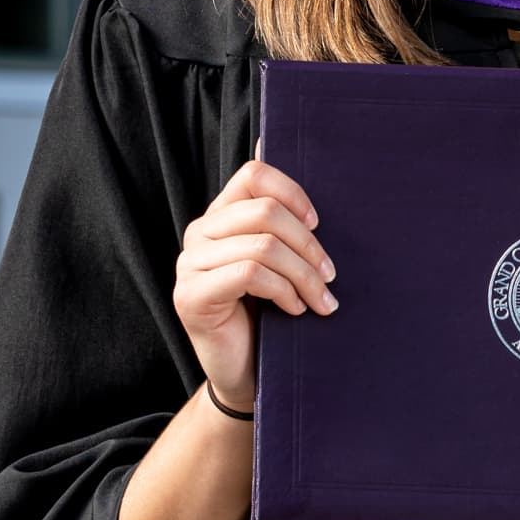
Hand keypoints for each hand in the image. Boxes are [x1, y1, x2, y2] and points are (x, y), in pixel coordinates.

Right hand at [173, 144, 337, 411]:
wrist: (245, 374)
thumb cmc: (268, 314)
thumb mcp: (279, 260)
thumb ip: (280, 218)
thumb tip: (274, 145)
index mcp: (220, 215)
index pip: (254, 175)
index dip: (293, 193)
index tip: (318, 225)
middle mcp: (199, 232)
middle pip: (265, 211)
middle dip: (308, 245)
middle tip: (330, 276)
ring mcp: (189, 264)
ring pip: (263, 245)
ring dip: (303, 275)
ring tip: (321, 300)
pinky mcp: (191, 296)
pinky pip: (249, 274)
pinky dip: (283, 291)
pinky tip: (295, 309)